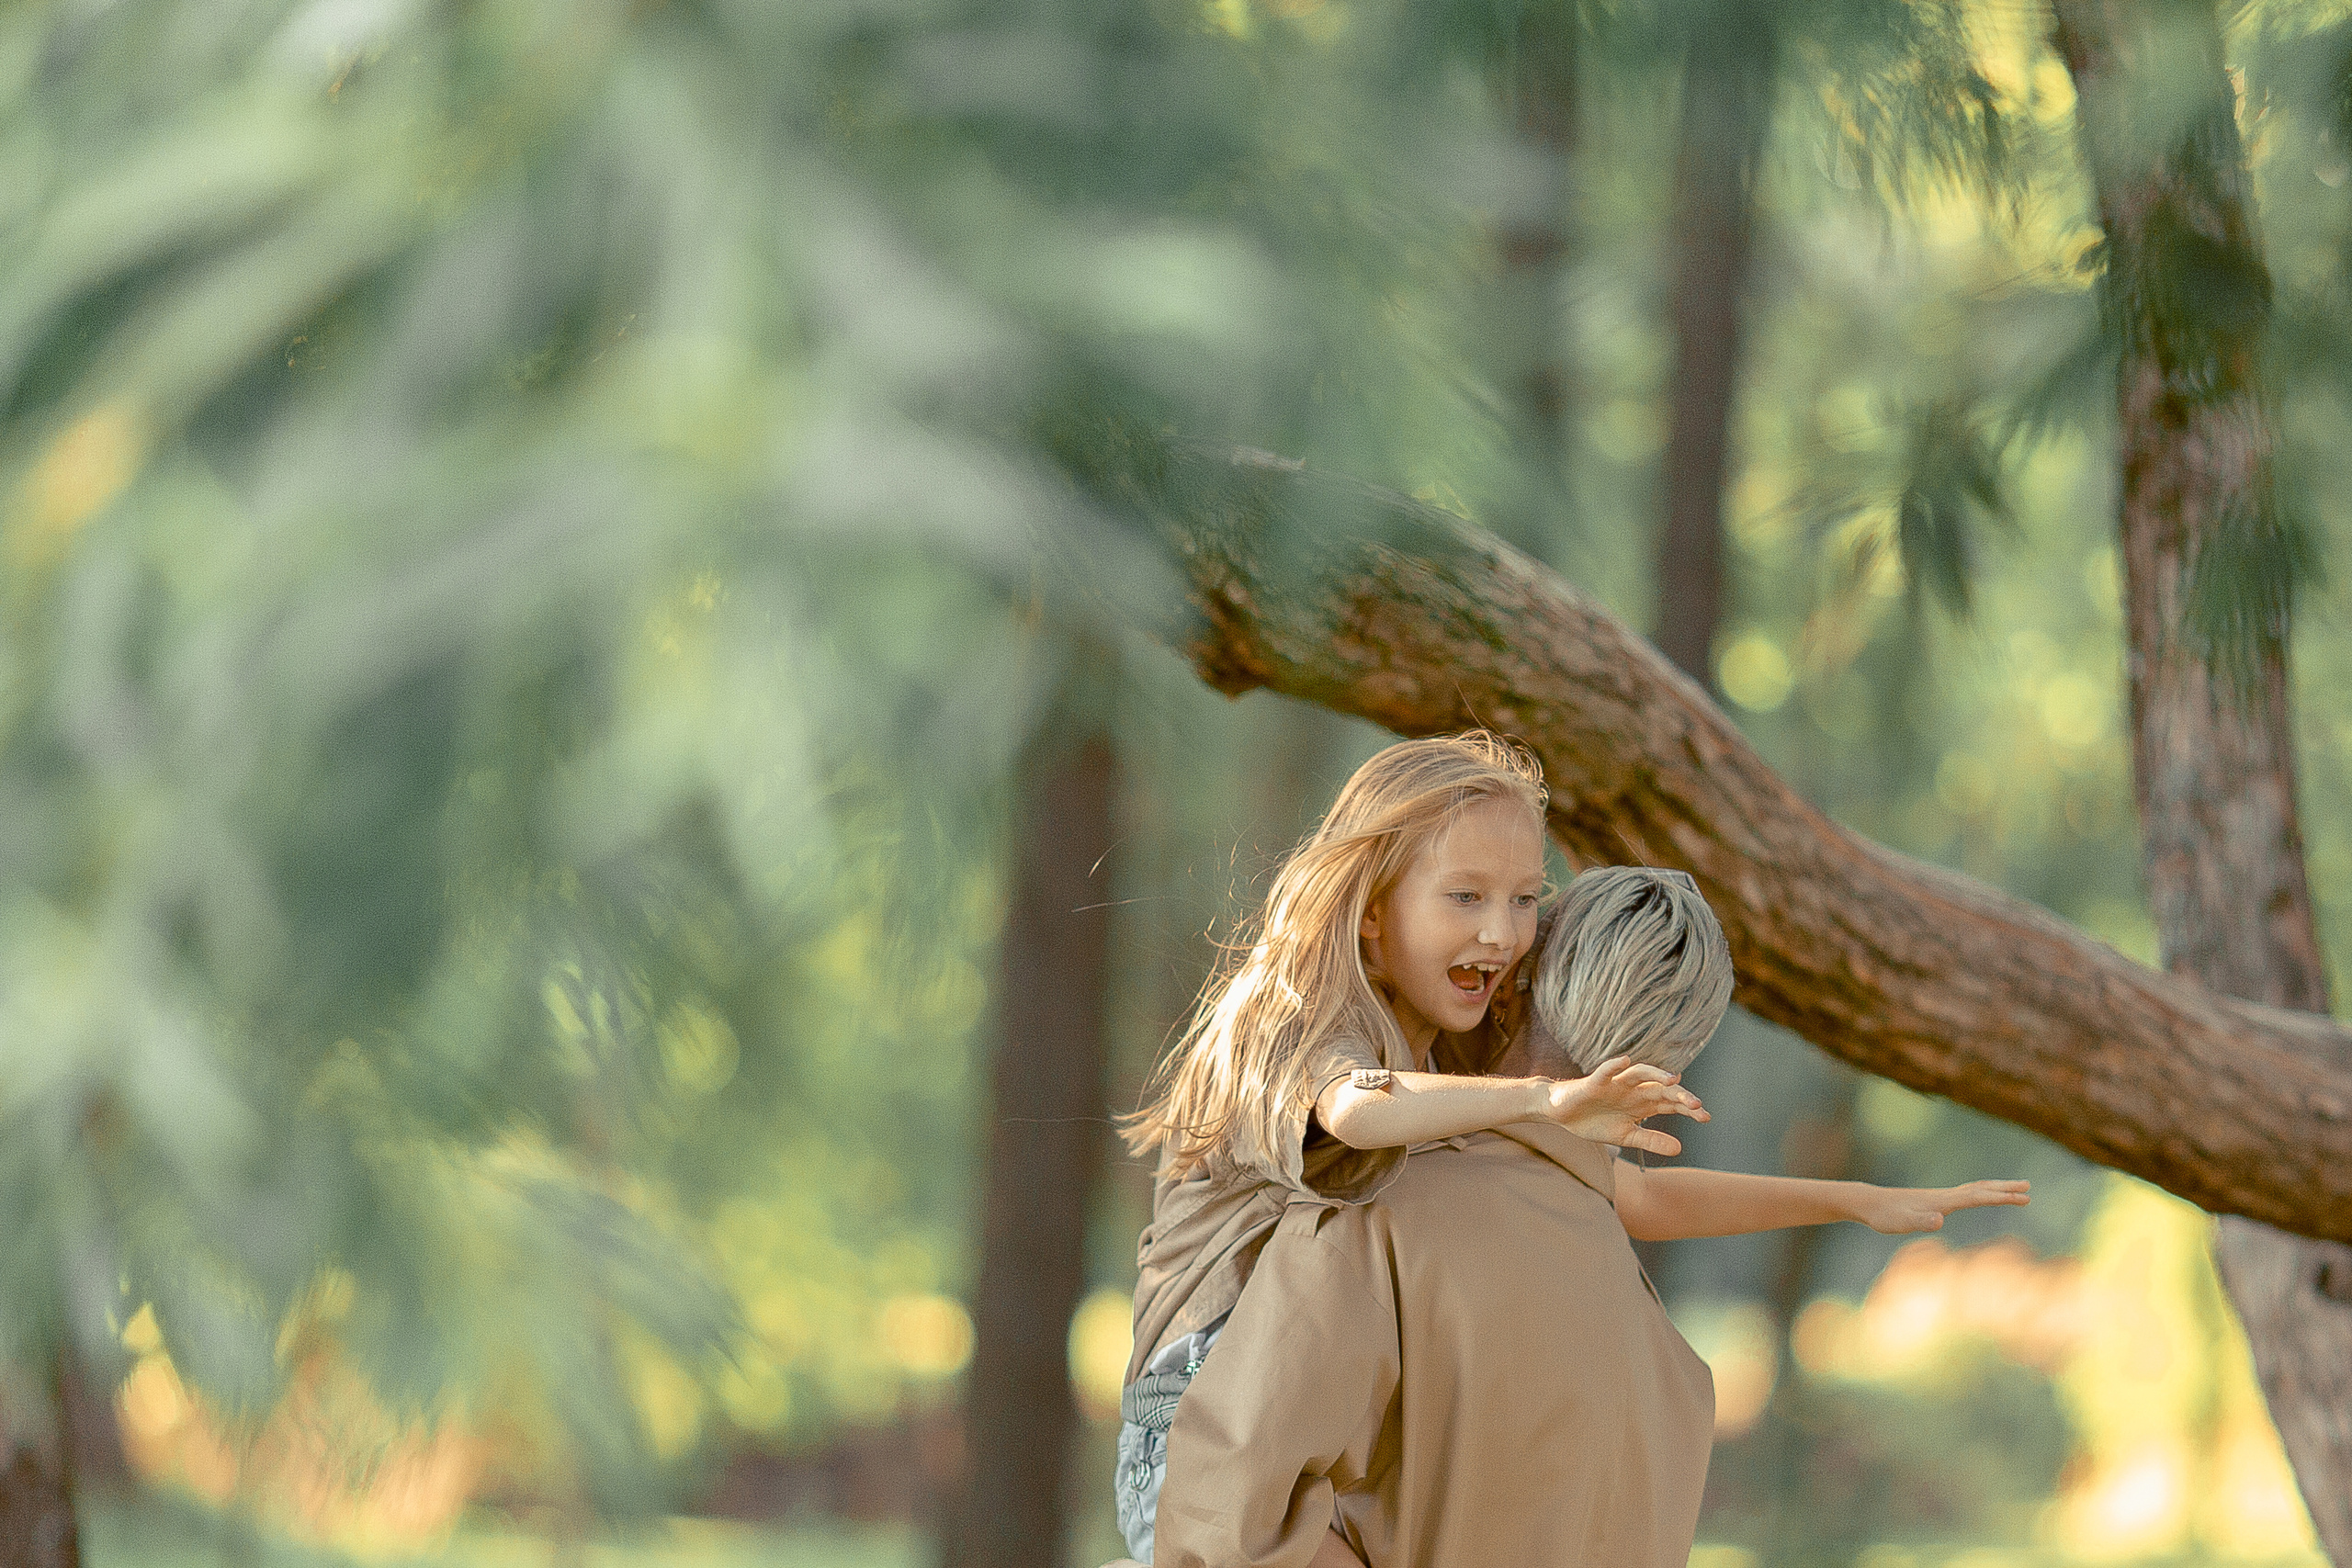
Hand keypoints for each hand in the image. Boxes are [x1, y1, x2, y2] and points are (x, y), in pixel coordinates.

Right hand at [1540, 1055, 1707, 1155]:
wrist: (1560, 1112)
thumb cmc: (1593, 1120)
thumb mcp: (1625, 1136)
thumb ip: (1650, 1140)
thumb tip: (1679, 1148)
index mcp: (1641, 1103)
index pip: (1670, 1103)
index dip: (1688, 1109)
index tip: (1706, 1117)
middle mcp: (1633, 1090)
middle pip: (1661, 1089)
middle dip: (1679, 1096)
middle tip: (1697, 1106)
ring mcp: (1615, 1084)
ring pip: (1639, 1074)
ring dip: (1656, 1075)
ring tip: (1672, 1081)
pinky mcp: (1594, 1082)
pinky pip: (1605, 1071)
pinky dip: (1615, 1065)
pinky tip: (1625, 1060)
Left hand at [1851, 1179, 2030, 1234]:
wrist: (1869, 1203)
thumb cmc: (1885, 1216)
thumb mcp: (1902, 1223)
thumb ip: (1920, 1222)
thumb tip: (1940, 1220)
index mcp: (1942, 1201)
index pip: (1978, 1198)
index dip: (2001, 1198)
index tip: (2024, 1198)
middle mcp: (1944, 1196)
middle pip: (1980, 1188)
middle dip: (2005, 1188)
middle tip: (2029, 1187)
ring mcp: (1940, 1196)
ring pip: (1973, 1189)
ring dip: (1995, 1187)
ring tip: (2014, 1188)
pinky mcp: (1934, 1200)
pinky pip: (1965, 1194)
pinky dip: (1980, 1191)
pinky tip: (1981, 1195)